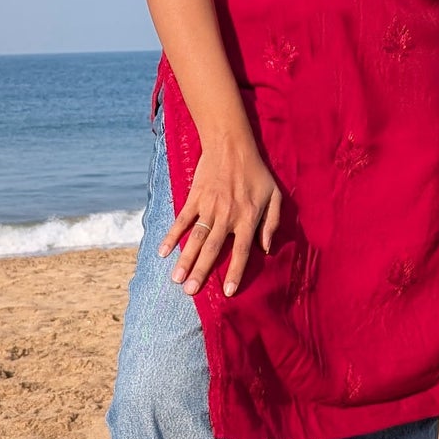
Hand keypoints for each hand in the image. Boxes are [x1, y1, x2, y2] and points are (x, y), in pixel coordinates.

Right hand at [159, 133, 282, 298]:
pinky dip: (171, 235)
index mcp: (248, 218)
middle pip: (213, 249)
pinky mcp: (195, 198)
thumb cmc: (257, 172)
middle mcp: (227, 216)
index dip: (235, 273)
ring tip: (176, 280)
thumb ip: (272, 223)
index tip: (228, 292)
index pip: (241, 251)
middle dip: (201, 272)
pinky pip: (182, 220)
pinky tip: (163, 252)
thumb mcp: (275, 196)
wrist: (232, 145)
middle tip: (190, 292)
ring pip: (195, 238)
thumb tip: (266, 248)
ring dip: (185, 259)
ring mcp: (208, 207)